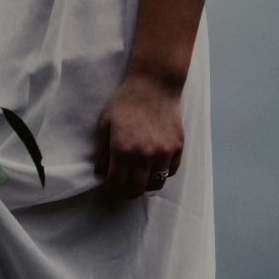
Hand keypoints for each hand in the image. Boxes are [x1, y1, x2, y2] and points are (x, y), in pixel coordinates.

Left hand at [92, 74, 184, 197]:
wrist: (154, 86)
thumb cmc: (124, 103)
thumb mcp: (104, 125)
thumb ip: (101, 152)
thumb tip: (101, 173)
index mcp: (122, 150)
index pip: (116, 183)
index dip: (111, 187)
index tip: (110, 183)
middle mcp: (144, 155)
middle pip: (136, 189)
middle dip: (127, 191)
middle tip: (123, 187)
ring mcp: (163, 152)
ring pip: (156, 184)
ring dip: (145, 185)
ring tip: (139, 178)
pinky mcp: (177, 147)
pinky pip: (171, 171)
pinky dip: (161, 174)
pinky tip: (153, 167)